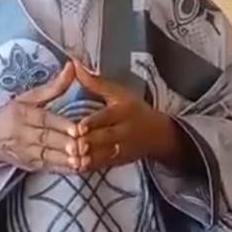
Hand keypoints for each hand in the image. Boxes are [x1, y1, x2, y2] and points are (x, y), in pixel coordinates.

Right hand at [0, 62, 80, 173]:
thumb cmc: (11, 114)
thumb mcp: (28, 97)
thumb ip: (53, 86)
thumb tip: (72, 66)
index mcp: (22, 114)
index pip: (43, 120)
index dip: (60, 125)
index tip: (77, 128)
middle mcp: (23, 135)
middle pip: (47, 139)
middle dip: (66, 144)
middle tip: (84, 145)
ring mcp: (26, 153)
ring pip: (48, 157)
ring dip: (66, 160)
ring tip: (83, 160)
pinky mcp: (30, 166)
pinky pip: (48, 168)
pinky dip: (63, 170)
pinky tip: (77, 169)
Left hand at [73, 59, 187, 171]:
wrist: (157, 134)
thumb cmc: (133, 108)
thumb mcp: (118, 92)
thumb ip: (94, 81)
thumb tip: (74, 64)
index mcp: (123, 110)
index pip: (108, 117)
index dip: (94, 123)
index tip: (79, 127)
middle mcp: (124, 130)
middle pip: (106, 138)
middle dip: (90, 142)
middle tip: (73, 145)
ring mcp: (123, 148)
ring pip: (105, 155)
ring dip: (89, 158)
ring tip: (73, 159)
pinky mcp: (119, 161)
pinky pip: (104, 165)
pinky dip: (91, 167)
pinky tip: (77, 168)